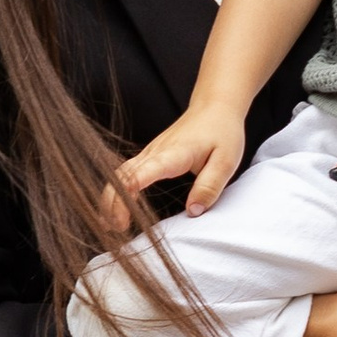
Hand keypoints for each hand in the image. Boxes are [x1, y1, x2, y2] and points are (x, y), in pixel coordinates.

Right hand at [111, 95, 246, 230]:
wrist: (214, 106)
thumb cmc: (222, 132)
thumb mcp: (226, 161)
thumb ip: (210, 186)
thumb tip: (193, 211)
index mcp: (173, 153)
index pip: (144, 172)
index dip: (128, 192)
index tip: (122, 215)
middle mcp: (154, 152)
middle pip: (121, 176)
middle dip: (113, 202)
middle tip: (116, 229)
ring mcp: (148, 153)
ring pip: (119, 175)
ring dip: (110, 199)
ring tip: (110, 227)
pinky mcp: (148, 157)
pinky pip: (125, 174)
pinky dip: (116, 192)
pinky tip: (116, 211)